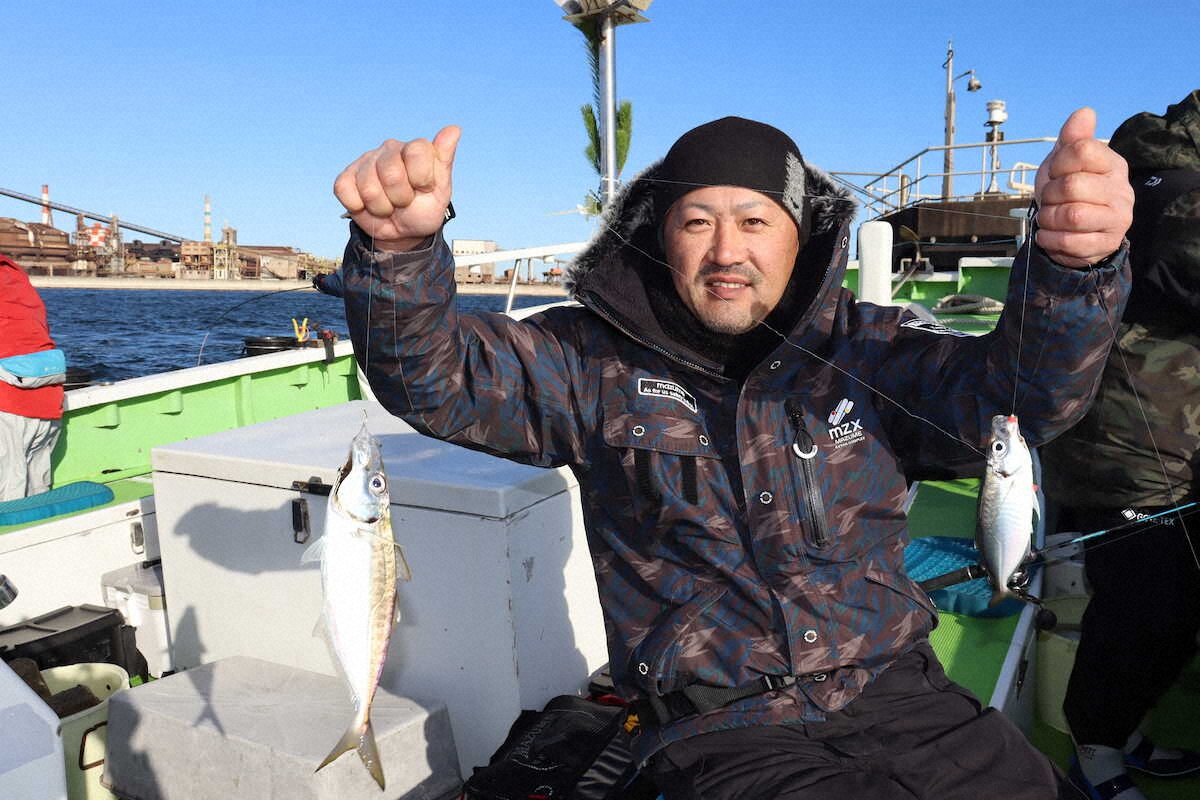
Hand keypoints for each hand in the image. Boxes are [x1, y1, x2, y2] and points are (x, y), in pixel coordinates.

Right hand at [333, 126, 460, 250]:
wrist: (402, 232)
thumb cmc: (423, 208)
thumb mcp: (441, 190)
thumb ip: (444, 159)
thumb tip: (454, 129)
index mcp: (415, 148)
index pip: (416, 153)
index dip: (421, 179)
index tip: (424, 188)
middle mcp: (389, 149)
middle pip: (391, 174)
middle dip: (400, 197)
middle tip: (404, 201)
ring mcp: (366, 161)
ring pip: (369, 188)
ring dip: (381, 207)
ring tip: (388, 205)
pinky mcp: (346, 176)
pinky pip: (346, 191)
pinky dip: (359, 206)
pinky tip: (368, 204)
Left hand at [1033, 108, 1132, 268]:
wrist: (1075, 232)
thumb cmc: (1068, 192)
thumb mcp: (1064, 163)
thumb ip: (1072, 139)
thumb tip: (1084, 113)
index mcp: (1113, 165)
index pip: (1082, 151)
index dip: (1057, 163)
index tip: (1055, 173)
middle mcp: (1122, 191)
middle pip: (1072, 185)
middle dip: (1049, 195)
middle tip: (1049, 200)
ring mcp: (1118, 219)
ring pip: (1071, 215)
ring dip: (1048, 218)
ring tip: (1049, 218)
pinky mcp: (1106, 244)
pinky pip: (1069, 242)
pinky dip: (1049, 238)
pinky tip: (1050, 234)